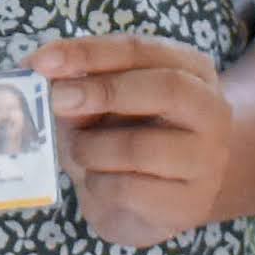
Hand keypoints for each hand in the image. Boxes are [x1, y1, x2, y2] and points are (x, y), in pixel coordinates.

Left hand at [37, 34, 238, 247]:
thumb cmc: (123, 139)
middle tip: (56, 99)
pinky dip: (98, 185)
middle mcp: (211, 110)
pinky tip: (99, 183)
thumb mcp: (99, 106)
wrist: (150, 204)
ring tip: (80, 152)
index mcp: (191, 70)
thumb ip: (78, 87)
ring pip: (140, 147)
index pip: (142, 49)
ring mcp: (207, 161)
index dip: (89, 52)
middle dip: (104, 90)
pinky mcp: (190, 204)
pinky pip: (129, 190)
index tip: (42, 61)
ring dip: (91, 149)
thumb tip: (44, 75)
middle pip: (166, 87)